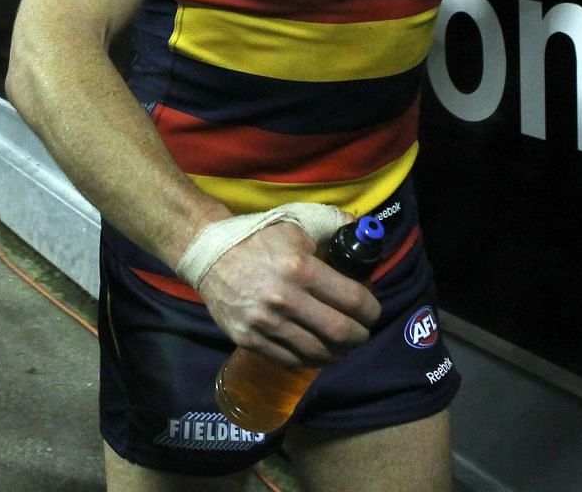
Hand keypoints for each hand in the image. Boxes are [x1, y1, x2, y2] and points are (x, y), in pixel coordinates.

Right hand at [196, 222, 381, 367]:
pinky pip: (291, 359)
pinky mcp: (249, 339)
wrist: (208, 253)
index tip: (373, 311)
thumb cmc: (257, 236)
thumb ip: (332, 226)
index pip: (353, 300)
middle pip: (340, 333)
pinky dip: (311, 359)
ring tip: (343, 346)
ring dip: (339, 353)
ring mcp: (265, 323)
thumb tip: (363, 231)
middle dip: (360, 336)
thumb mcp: (296, 222)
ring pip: (317, 352)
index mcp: (300, 268)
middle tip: (362, 332)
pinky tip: (317, 351)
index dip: (372, 310)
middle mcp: (284, 299)